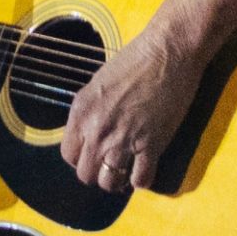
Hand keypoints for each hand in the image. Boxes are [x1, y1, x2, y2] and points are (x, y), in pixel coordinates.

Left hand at [60, 29, 203, 192]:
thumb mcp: (98, 83)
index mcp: (81, 112)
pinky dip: (143, 179)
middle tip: (110, 165)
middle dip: (97, 173)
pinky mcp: (151, 146)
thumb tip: (90, 133)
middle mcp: (97, 130)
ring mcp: (123, 140)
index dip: (80, 158)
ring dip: (117, 181)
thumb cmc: (135, 59)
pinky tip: (145, 169)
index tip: (93, 155)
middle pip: (86, 174)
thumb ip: (90, 112)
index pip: (68, 154)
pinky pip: (141, 180)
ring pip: (110, 183)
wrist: (168, 52)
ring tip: (126, 171)